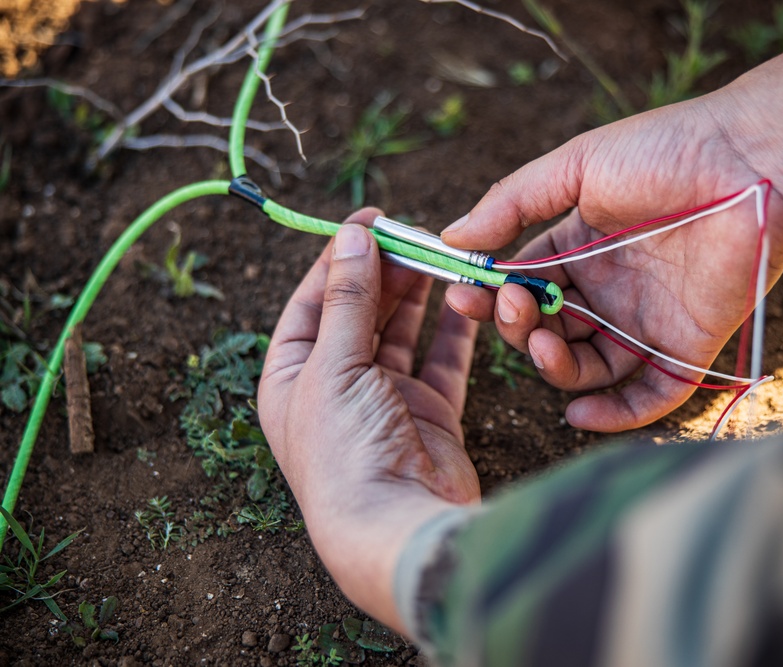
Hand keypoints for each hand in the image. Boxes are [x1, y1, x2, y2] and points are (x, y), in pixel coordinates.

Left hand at [258, 209, 479, 629]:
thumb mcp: (334, 365)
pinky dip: (453, 329)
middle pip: (360, 314)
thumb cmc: (346, 452)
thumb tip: (351, 237)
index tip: (370, 219)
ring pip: (402, 333)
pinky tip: (463, 295)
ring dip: (418, 294)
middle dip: (384, 271)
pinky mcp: (429, 414)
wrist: (396, 527)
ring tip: (439, 254)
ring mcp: (384, 401)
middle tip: (415, 232)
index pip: (312, 304)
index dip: (338, 259)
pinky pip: (442, 361)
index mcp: (292, 379)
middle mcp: (335, 388)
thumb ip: (349, 299)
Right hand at [443, 11, 782, 431]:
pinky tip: (579, 412)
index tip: (461, 295)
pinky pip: (648, 396)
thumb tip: (452, 240)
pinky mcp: (687, 347)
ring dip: (554, 367)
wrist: (752, 160)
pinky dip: (615, 415)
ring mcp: (646, 322)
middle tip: (511, 306)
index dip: (490, 296)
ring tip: (542, 343)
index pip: (523, 286)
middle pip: (548, 331)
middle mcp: (609, 291)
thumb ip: (512, 205)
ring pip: (587, 368)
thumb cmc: (665, 152)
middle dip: (517, 327)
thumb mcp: (576, 166)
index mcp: (580, 249)